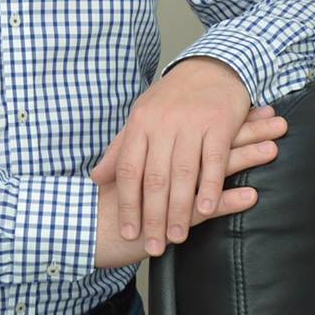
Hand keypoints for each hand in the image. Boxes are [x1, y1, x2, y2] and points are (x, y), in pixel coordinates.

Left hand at [93, 107, 285, 267]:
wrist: (212, 68)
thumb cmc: (173, 98)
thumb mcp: (142, 117)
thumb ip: (120, 149)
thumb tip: (95, 178)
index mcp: (141, 122)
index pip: (129, 168)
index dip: (127, 203)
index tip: (128, 231)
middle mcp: (163, 122)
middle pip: (154, 176)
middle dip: (152, 216)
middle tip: (153, 247)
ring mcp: (191, 123)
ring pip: (182, 173)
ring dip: (180, 210)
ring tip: (176, 238)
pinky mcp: (219, 124)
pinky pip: (213, 160)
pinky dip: (210, 187)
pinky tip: (206, 210)